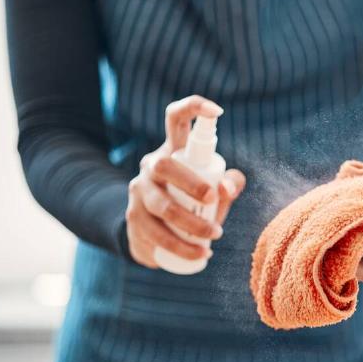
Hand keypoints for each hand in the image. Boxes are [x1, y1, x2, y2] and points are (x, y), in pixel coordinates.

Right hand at [126, 95, 245, 268]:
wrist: (151, 233)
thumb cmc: (191, 203)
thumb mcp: (212, 191)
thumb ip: (229, 184)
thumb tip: (227, 187)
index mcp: (173, 149)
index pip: (176, 118)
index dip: (194, 107)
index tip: (218, 110)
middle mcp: (151, 165)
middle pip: (165, 165)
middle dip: (191, 183)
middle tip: (212, 202)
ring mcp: (139, 191)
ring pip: (160, 205)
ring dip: (190, 225)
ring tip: (215, 237)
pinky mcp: (133, 218)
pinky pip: (156, 234)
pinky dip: (181, 247)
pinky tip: (199, 255)